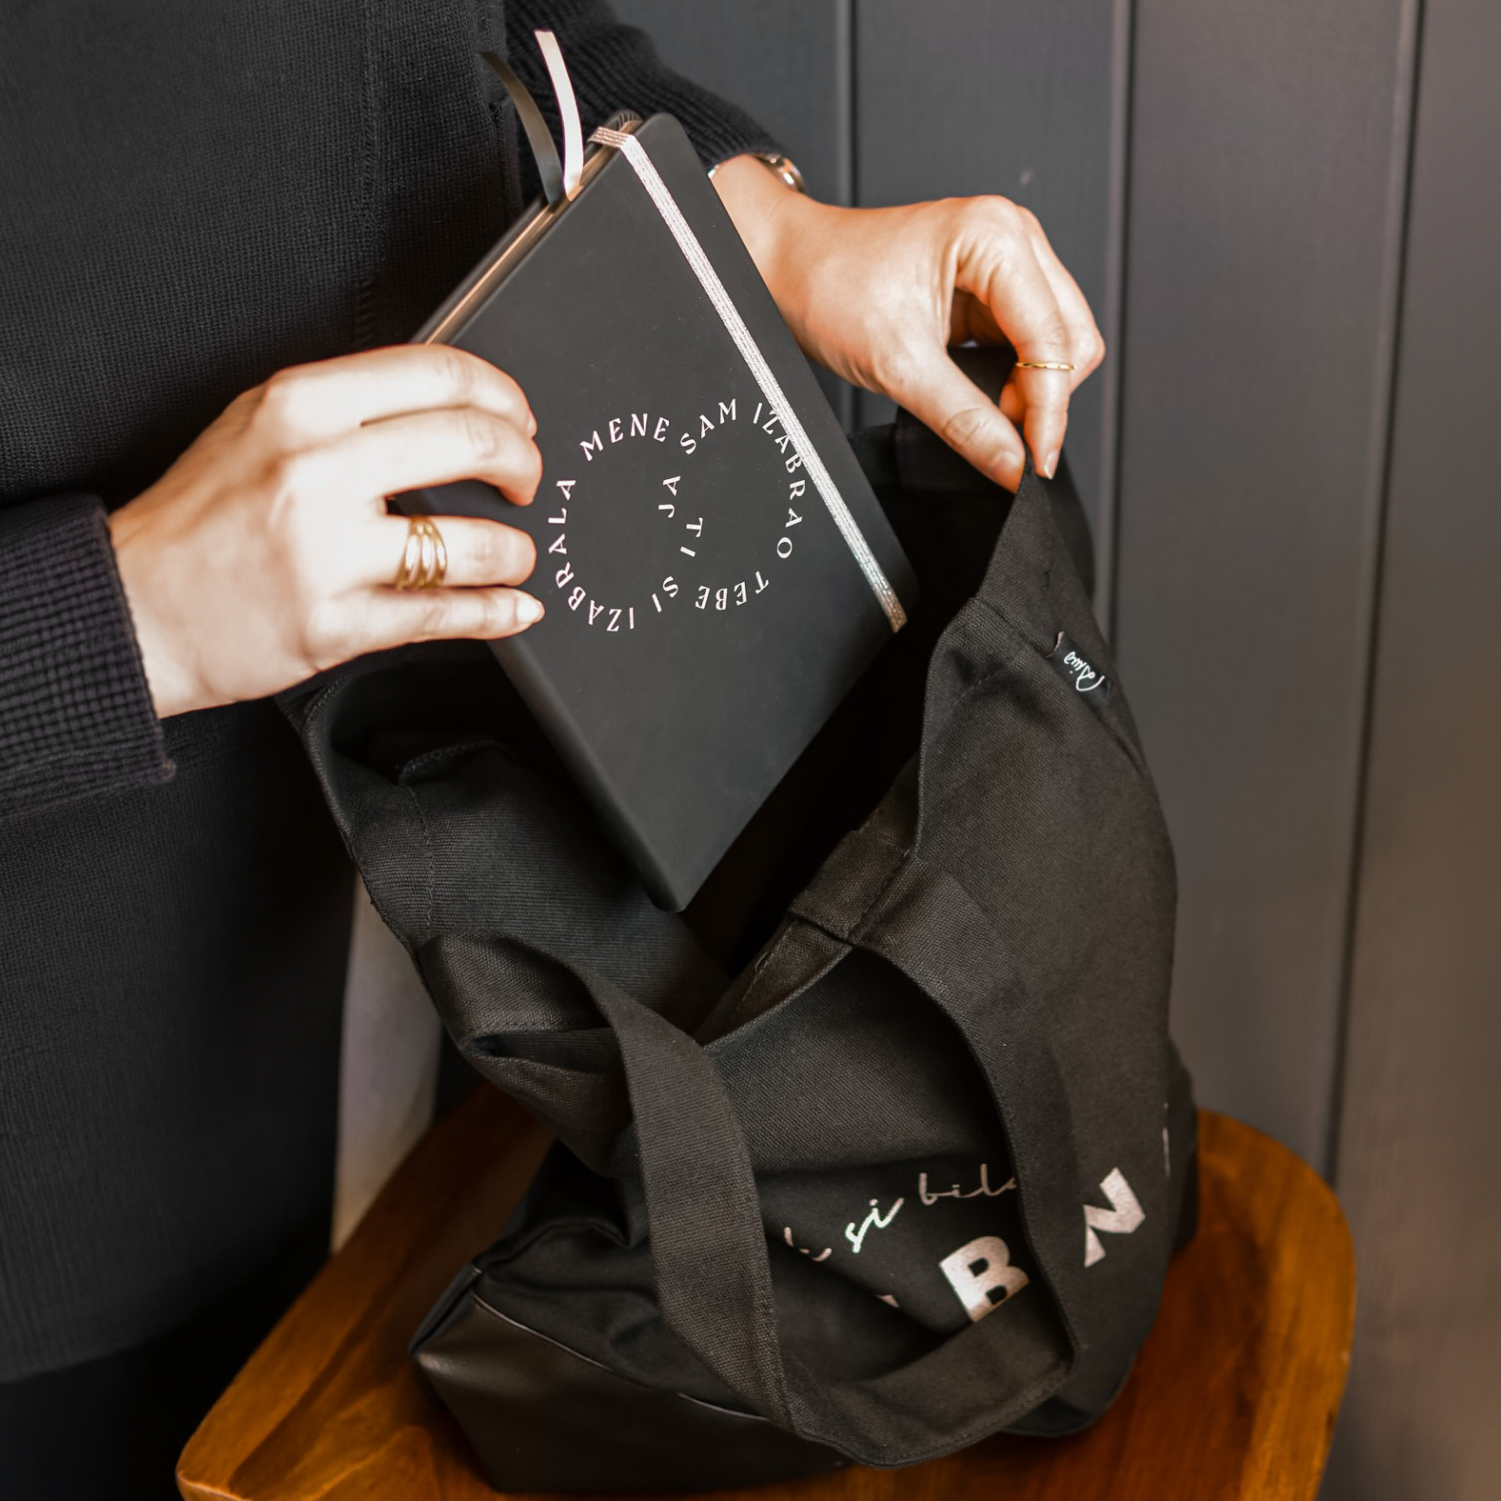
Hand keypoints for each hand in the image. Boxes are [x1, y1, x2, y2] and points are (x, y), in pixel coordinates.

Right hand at [108, 345, 544, 718]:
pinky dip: (497, 612)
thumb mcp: (256, 426)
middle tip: (527, 481)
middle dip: (524, 464)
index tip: (519, 420)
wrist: (133, 605)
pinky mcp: (335, 625)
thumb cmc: (198, 519)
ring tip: (513, 552)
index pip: (437, 374)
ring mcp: (326, 553)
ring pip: (471, 542)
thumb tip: (443, 410)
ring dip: (514, 550)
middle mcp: (315, 470)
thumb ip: (344, 410)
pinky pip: (445, 616)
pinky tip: (513, 606)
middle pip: (472, 444)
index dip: (502, 396)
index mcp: (298, 405)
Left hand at [713, 157, 1103, 489]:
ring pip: (1058, 343)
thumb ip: (966, 421)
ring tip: (988, 419)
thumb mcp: (899, 366)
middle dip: (1046, 398)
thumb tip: (1014, 468)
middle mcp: (1013, 238)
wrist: (788, 268)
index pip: (1055, 339)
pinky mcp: (992, 289)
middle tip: (1004, 441)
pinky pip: (1028, 344)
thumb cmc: (830, 288)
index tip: (1035, 465)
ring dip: (1033, 391)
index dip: (1050, 410)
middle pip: (1072, 338)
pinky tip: (986, 402)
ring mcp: (1006, 262)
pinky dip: (1017, 381)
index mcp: (996, 236)